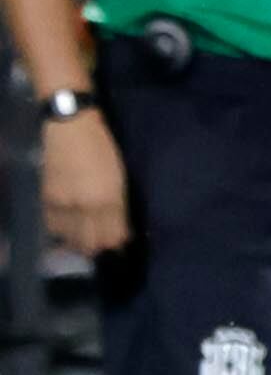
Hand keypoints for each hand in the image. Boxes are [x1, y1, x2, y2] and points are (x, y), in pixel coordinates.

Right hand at [41, 113, 128, 257]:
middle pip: (90, 244)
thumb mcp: (118, 177)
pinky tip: (65, 223)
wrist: (67, 127)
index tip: (117, 243)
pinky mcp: (44, 199)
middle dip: (96, 247)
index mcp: (109, 198)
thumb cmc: (100, 148)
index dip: (115, 244)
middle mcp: (85, 205)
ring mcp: (62, 203)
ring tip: (81, 234)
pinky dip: (60, 229)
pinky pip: (52, 226)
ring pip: (69, 238)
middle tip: (99, 243)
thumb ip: (118, 207)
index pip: (112, 236)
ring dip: (76, 240)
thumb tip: (121, 232)